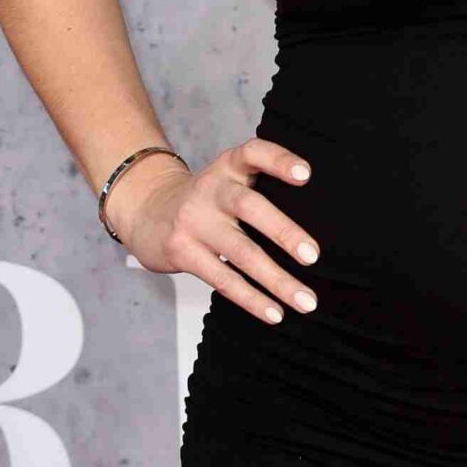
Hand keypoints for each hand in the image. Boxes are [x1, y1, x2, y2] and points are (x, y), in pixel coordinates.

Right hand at [110, 137, 319, 325]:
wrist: (147, 213)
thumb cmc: (208, 201)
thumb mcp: (229, 180)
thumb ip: (262, 187)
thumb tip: (320, 223)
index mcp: (228, 167)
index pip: (253, 153)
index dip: (279, 160)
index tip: (306, 175)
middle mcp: (211, 190)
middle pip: (250, 207)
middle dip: (284, 232)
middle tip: (314, 256)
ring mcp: (194, 222)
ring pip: (241, 253)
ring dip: (277, 280)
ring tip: (307, 301)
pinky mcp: (182, 252)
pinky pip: (223, 279)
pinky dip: (252, 299)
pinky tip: (275, 313)